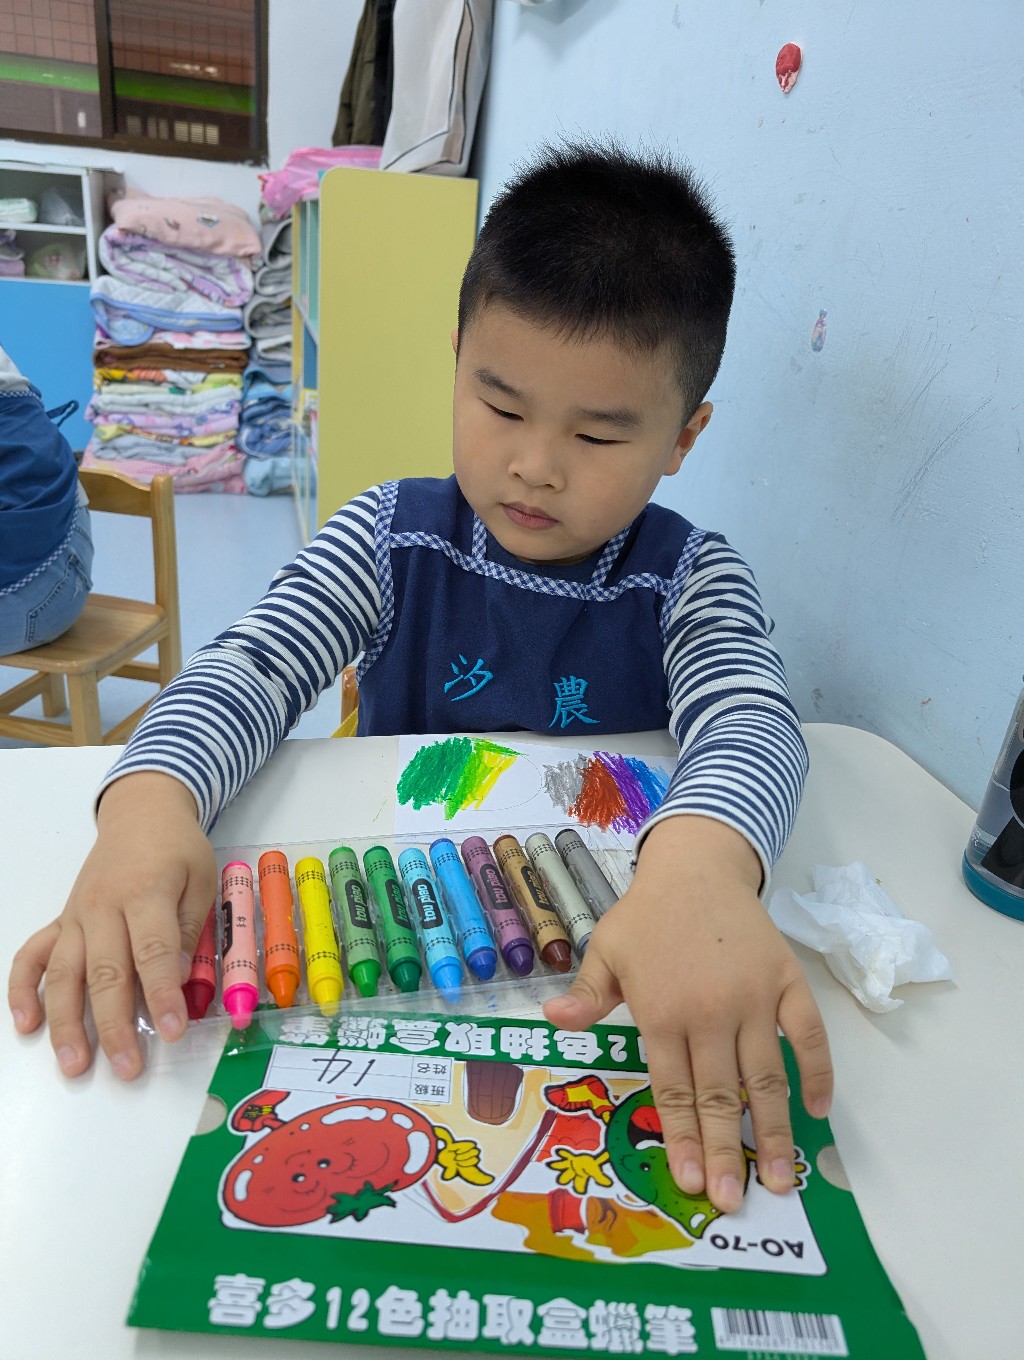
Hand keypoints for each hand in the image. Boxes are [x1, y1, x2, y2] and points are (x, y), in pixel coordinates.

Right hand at [7, 772, 217, 1079]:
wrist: (141, 813)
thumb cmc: (178, 849)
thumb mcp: (202, 879)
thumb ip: (191, 929)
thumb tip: (182, 981)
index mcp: (146, 893)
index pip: (153, 952)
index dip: (163, 994)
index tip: (173, 1032)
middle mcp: (104, 907)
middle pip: (106, 972)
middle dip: (115, 1024)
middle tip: (127, 1068)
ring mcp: (77, 916)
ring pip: (65, 973)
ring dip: (66, 1022)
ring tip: (73, 1065)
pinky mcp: (62, 921)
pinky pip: (33, 955)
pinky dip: (23, 990)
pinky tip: (25, 1025)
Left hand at [543, 815, 832, 1214]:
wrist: (697, 866)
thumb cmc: (646, 915)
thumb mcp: (605, 949)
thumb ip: (587, 994)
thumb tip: (554, 1019)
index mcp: (662, 1011)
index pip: (672, 1091)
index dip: (683, 1139)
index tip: (691, 1183)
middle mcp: (710, 1012)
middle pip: (720, 1095)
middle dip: (725, 1153)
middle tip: (733, 1202)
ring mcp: (755, 998)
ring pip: (767, 1077)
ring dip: (774, 1132)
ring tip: (779, 1180)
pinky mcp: (788, 982)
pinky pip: (809, 1036)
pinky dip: (818, 1073)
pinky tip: (817, 1112)